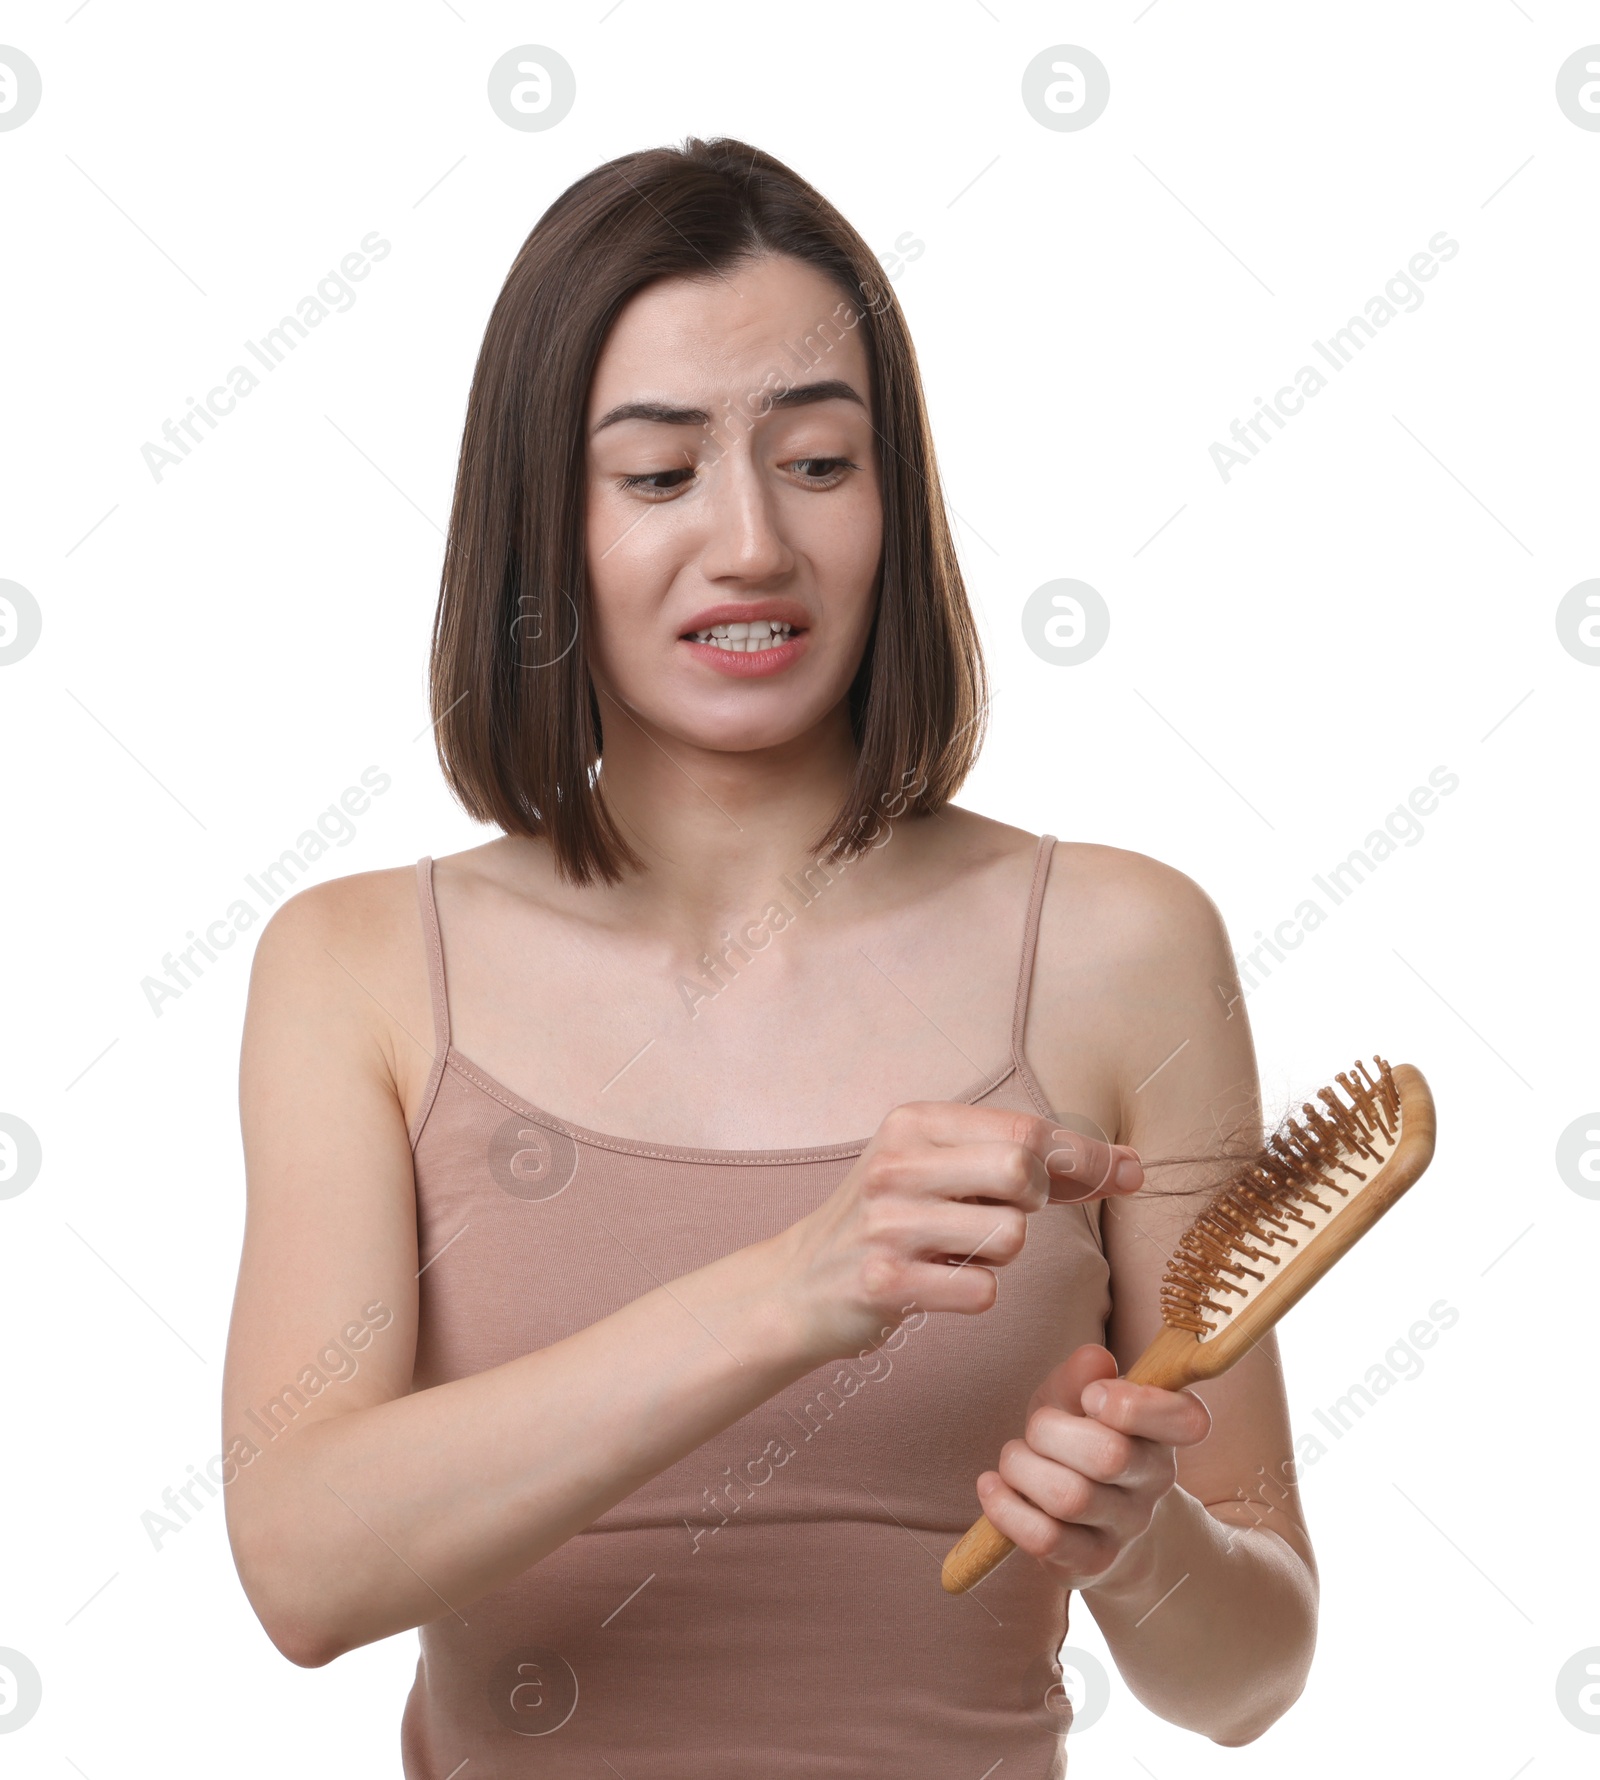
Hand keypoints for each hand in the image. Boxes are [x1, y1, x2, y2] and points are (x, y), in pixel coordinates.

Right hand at [774, 1104, 1142, 1363]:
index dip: (1085, 1156)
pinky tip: (939, 1284)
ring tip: (956, 1250)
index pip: (1025, 1128)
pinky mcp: (884, 1282)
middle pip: (1024, 1173)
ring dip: (1000, 1254)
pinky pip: (982, 1291)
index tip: (1129, 1173)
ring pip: (1009, 1236)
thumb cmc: (890, 1219)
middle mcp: (897, 1164)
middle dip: (1034, 1203)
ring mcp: (887, 1223)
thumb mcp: (939, 1167)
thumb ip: (1025, 1160)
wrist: (798, 1284)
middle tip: (1000, 1215)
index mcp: (913, 1122)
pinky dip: (974, 1292)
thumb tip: (1129, 1165)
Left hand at [975, 1343, 1212, 1591]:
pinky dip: (1006, 1507)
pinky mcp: (1092, 1563)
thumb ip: (1081, 1375)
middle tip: (1035, 1430)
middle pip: (1109, 1456)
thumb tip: (1095, 1359)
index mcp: (1164, 1430)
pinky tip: (993, 1487)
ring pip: (1070, 1498)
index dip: (1135, 1404)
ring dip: (1022, 1467)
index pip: (1186, 1420)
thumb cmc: (1078, 1438)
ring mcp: (1127, 1527)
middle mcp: (1156, 1481)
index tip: (1092, 1397)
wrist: (1089, 1519)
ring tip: (1014, 1459)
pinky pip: (1046, 1539)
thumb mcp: (1075, 1397)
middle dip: (1049, 1432)